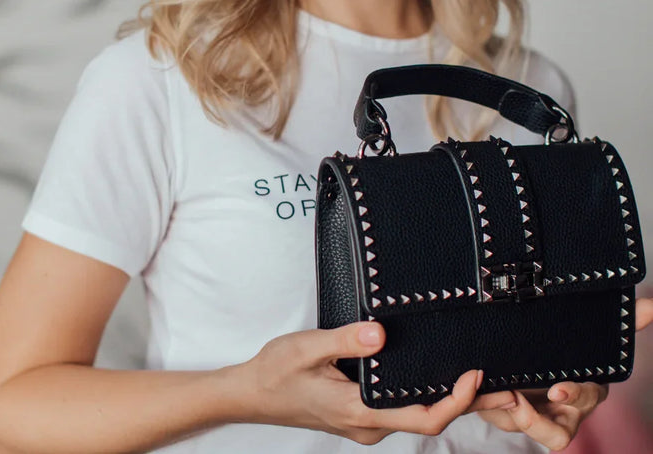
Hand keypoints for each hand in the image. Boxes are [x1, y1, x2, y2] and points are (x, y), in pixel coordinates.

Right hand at [240, 320, 515, 445]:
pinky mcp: (361, 414)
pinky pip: (403, 409)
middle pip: (430, 418)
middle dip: (468, 403)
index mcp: (360, 412)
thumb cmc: (277, 372)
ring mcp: (366, 422)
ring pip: (417, 414)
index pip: (422, 416)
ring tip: (479, 378)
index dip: (456, 401)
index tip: (475, 374)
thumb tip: (381, 333)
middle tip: (503, 383)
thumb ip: (344, 340)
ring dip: (450, 399)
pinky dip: (427, 395)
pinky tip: (435, 377)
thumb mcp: (307, 349)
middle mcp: (369, 424)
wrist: (253, 394)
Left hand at [478, 297, 652, 450]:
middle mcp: (556, 409)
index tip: (558, 386)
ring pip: (512, 422)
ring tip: (482, 382)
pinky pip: (485, 409)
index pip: (584, 399)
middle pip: (551, 432)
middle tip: (514, 395)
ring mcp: (525, 411)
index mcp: (581, 392)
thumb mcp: (593, 336)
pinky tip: (462, 379)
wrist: (532, 360)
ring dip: (497, 407)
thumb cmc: (569, 351)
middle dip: (533, 419)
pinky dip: (472, 398)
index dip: (574, 395)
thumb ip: (626, 323)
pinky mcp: (497, 405)